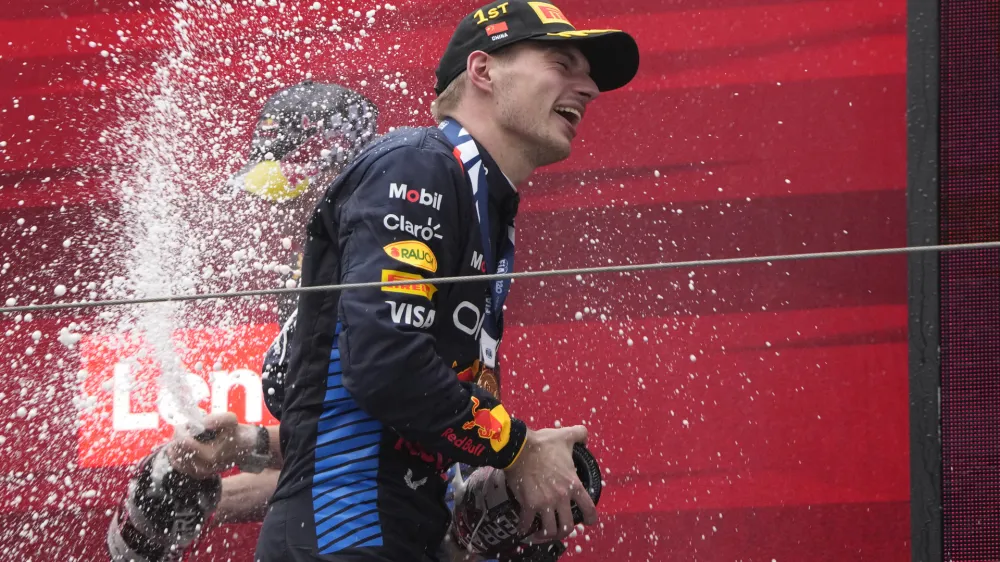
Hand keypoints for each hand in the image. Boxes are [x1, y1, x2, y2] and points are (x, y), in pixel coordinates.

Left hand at [166, 412, 259, 478]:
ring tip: (188, 436)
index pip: (183, 443)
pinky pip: (177, 464)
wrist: (242, 447)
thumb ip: (216, 419)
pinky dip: (178, 453)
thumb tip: (201, 423)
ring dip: (177, 445)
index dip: (181, 430)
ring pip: (175, 457)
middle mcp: (202, 467)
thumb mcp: (230, 420)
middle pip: (177, 450)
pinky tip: (185, 446)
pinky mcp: (195, 474)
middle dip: (178, 436)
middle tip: (187, 428)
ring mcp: (198, 473)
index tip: (187, 424)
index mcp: (209, 455)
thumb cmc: (235, 433)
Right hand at [503, 426, 597, 542]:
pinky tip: (524, 528)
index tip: (588, 522)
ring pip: (550, 530)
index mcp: (573, 484)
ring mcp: (544, 503)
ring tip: (542, 533)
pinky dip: (525, 529)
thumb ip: (579, 434)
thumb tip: (585, 437)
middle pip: (568, 526)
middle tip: (560, 529)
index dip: (590, 518)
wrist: (519, 447)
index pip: (588, 508)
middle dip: (565, 531)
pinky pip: (527, 524)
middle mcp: (561, 497)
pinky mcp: (528, 505)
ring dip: (546, 534)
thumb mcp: (565, 436)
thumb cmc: (542, 443)